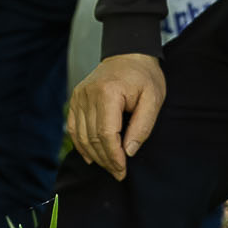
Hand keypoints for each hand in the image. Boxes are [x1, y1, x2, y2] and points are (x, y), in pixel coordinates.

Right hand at [67, 53, 165, 181]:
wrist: (128, 54)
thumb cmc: (144, 76)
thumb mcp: (153, 99)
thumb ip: (142, 126)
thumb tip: (128, 151)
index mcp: (107, 93)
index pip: (106, 134)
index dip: (113, 156)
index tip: (122, 170)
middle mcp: (88, 94)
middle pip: (93, 137)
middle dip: (106, 159)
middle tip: (118, 173)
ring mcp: (79, 96)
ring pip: (82, 136)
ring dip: (95, 155)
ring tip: (109, 167)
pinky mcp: (76, 98)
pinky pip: (74, 127)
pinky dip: (81, 144)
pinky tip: (91, 157)